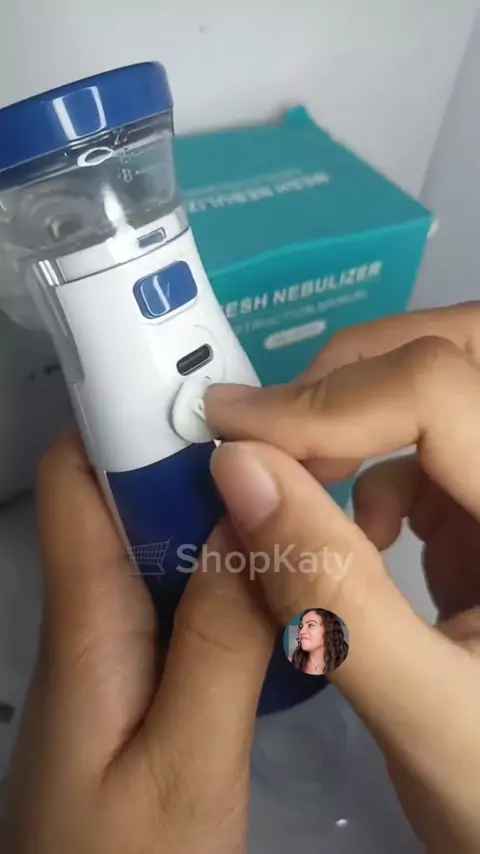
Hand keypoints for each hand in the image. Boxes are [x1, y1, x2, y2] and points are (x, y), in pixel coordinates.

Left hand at [1, 432, 274, 853]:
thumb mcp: (184, 764)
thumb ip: (218, 645)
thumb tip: (252, 520)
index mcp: (84, 622)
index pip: (75, 480)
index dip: (124, 415)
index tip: (203, 385)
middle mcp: (93, 620)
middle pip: (126, 503)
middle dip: (196, 461)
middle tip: (287, 444)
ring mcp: (117, 654)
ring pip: (162, 552)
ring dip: (222, 519)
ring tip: (298, 499)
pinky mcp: (143, 684)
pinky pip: (182, 603)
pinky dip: (228, 578)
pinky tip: (278, 584)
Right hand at [205, 302, 479, 853]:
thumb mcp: (424, 711)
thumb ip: (332, 593)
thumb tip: (238, 471)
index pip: (441, 391)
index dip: (328, 401)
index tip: (230, 435)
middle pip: (456, 354)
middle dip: (350, 375)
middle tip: (268, 431)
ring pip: (435, 388)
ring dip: (353, 419)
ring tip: (297, 482)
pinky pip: (425, 448)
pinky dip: (370, 470)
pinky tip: (362, 533)